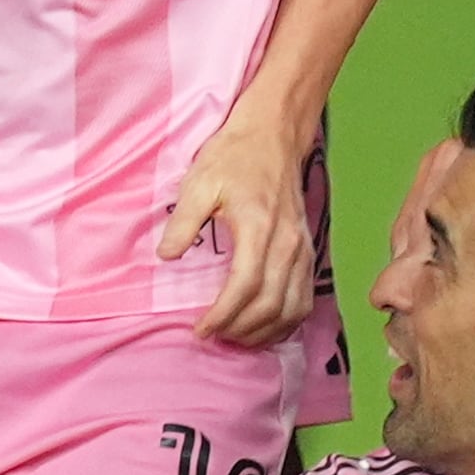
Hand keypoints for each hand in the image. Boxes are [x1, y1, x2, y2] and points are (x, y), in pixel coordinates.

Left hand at [163, 103, 314, 346]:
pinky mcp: (307, 252)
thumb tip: (166, 257)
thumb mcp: (199, 182)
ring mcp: (301, 250)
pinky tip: (264, 328)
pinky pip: (304, 299)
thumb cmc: (233, 157)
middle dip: (240, 329)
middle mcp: (287, 244)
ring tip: (235, 338)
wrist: (273, 135)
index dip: (222, 315)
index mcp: (259, 227)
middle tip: (213, 336)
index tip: (199, 328)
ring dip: (264, 332)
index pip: (244, 286)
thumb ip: (183, 221)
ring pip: (292, 308)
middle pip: (270, 305)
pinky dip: (286, 322)